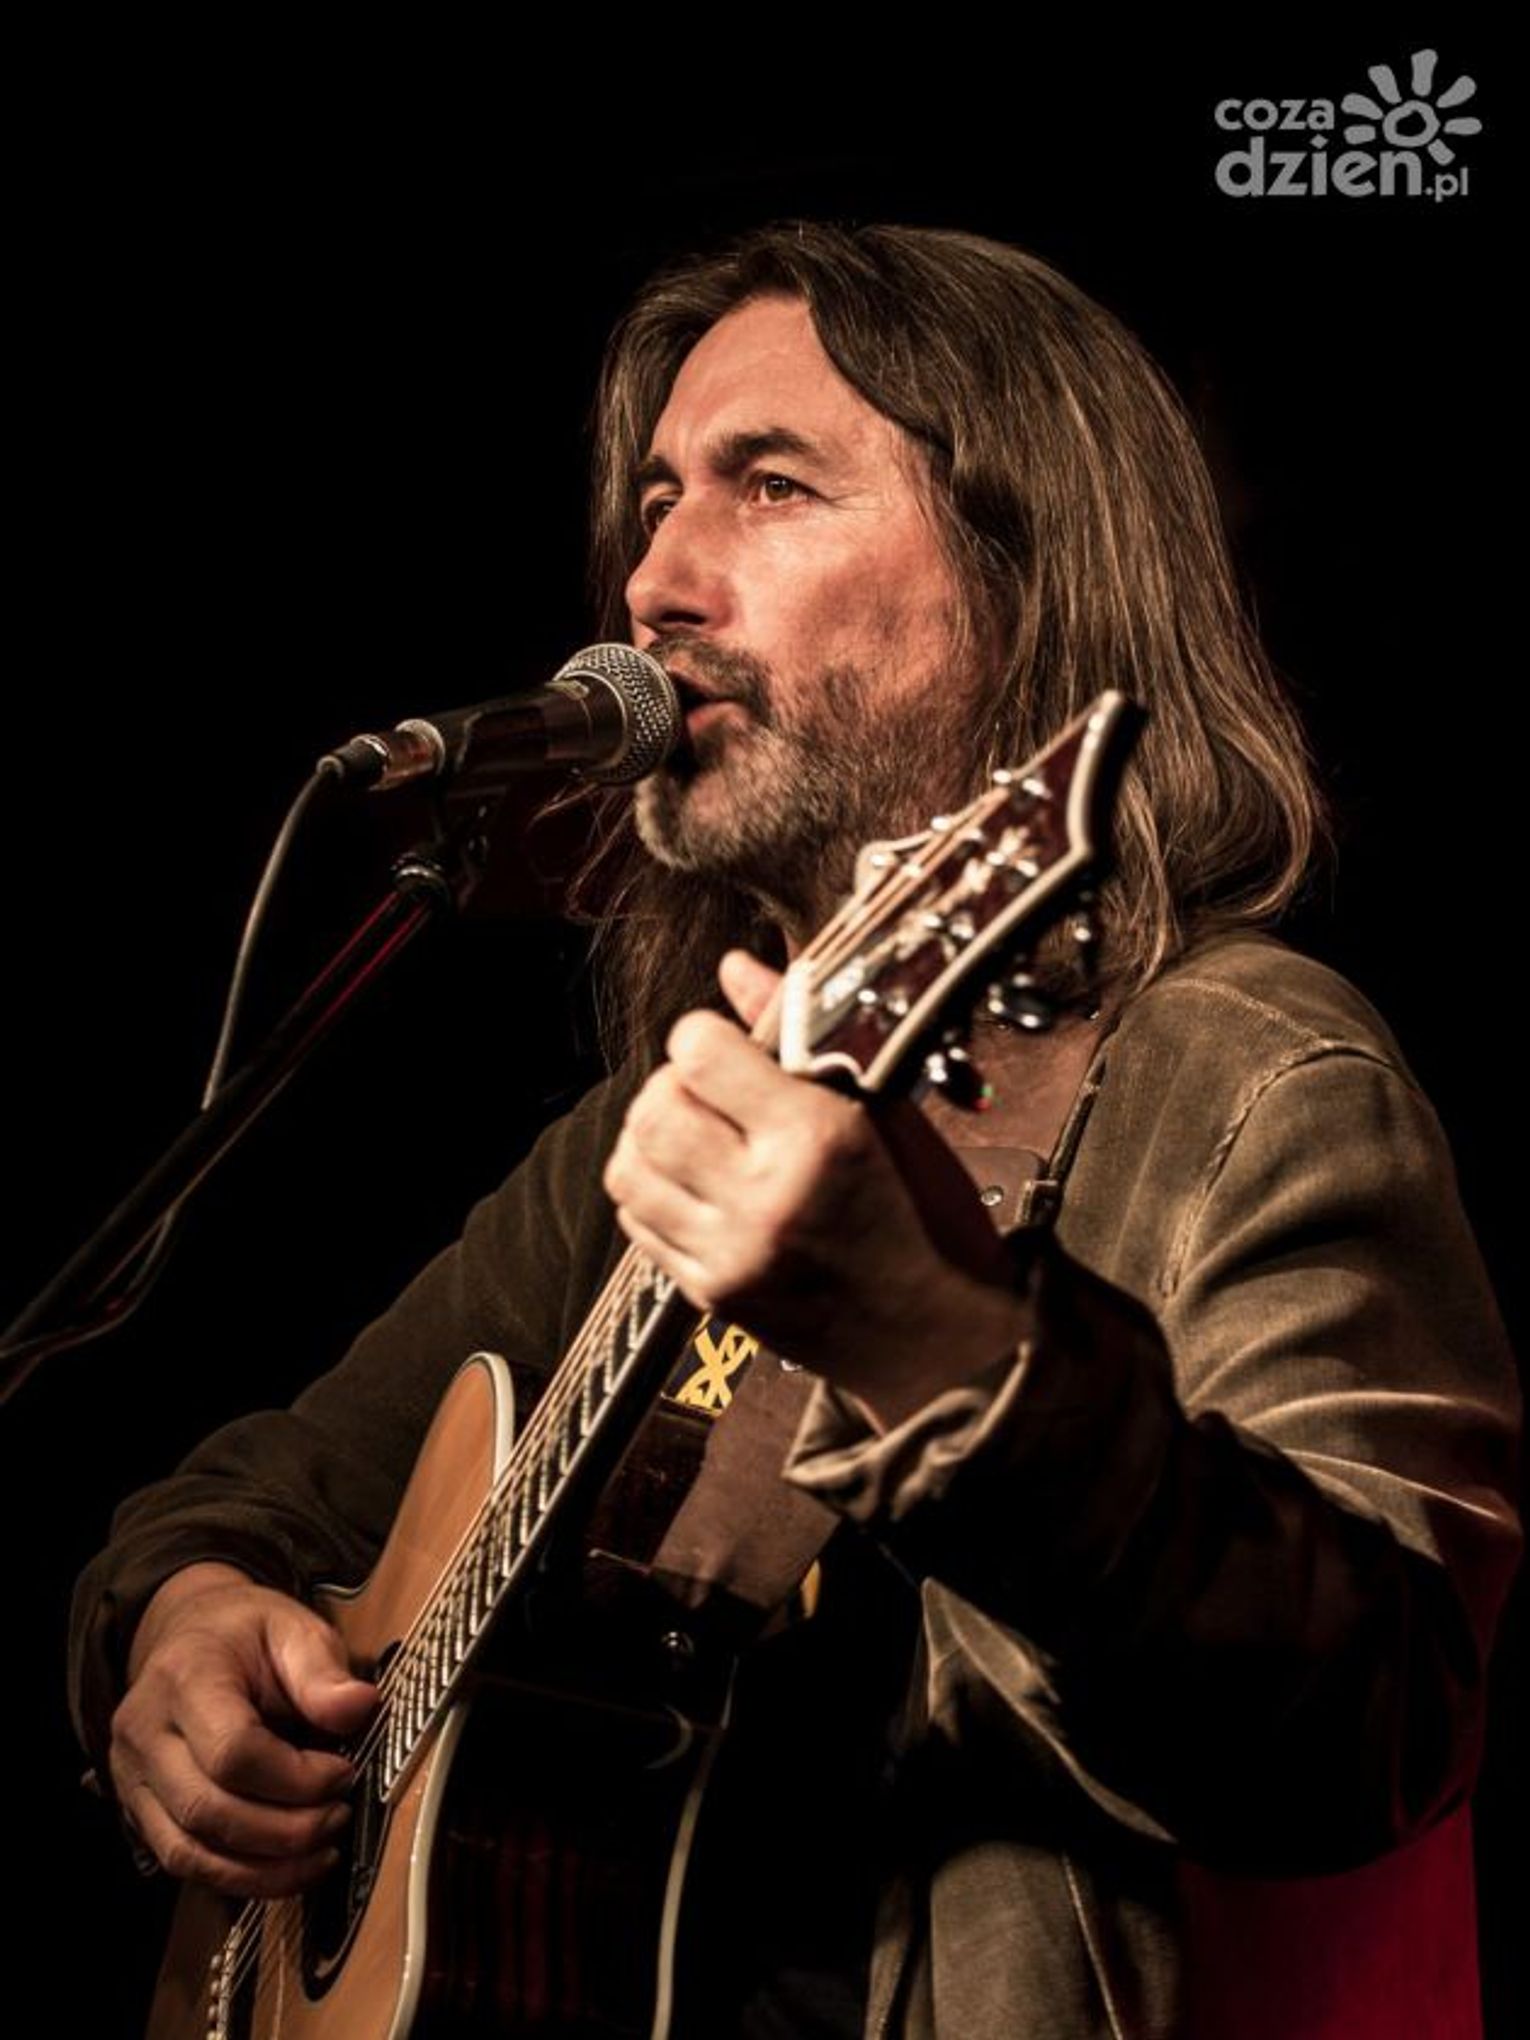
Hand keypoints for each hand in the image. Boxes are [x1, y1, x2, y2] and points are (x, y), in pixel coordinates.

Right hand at [109, 1562, 377, 1896]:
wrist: (190, 1634)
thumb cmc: (245, 1634)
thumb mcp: (292, 1628)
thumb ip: (322, 1670)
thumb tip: (360, 1708)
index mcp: (184, 1677)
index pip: (232, 1751)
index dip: (295, 1777)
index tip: (343, 1772)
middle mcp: (144, 1732)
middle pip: (207, 1809)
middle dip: (285, 1830)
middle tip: (339, 1816)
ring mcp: (133, 1777)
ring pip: (189, 1850)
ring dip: (264, 1868)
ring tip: (322, 1851)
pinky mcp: (139, 1809)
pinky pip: (183, 1861)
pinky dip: (239, 1877)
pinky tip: (287, 1868)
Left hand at [602, 951, 1032, 1427]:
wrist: (932, 1335)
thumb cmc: (924, 1217)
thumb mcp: (884, 1114)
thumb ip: (802, 1036)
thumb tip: (738, 971)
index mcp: (817, 1139)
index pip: (700, 1053)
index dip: (704, 1037)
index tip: (723, 1046)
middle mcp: (764, 1197)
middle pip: (654, 1109)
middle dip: (671, 1086)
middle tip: (706, 1092)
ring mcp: (731, 1252)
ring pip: (629, 1166)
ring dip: (651, 1140)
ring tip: (695, 1139)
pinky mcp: (710, 1292)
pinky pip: (637, 1222)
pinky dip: (653, 1192)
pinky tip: (695, 1186)